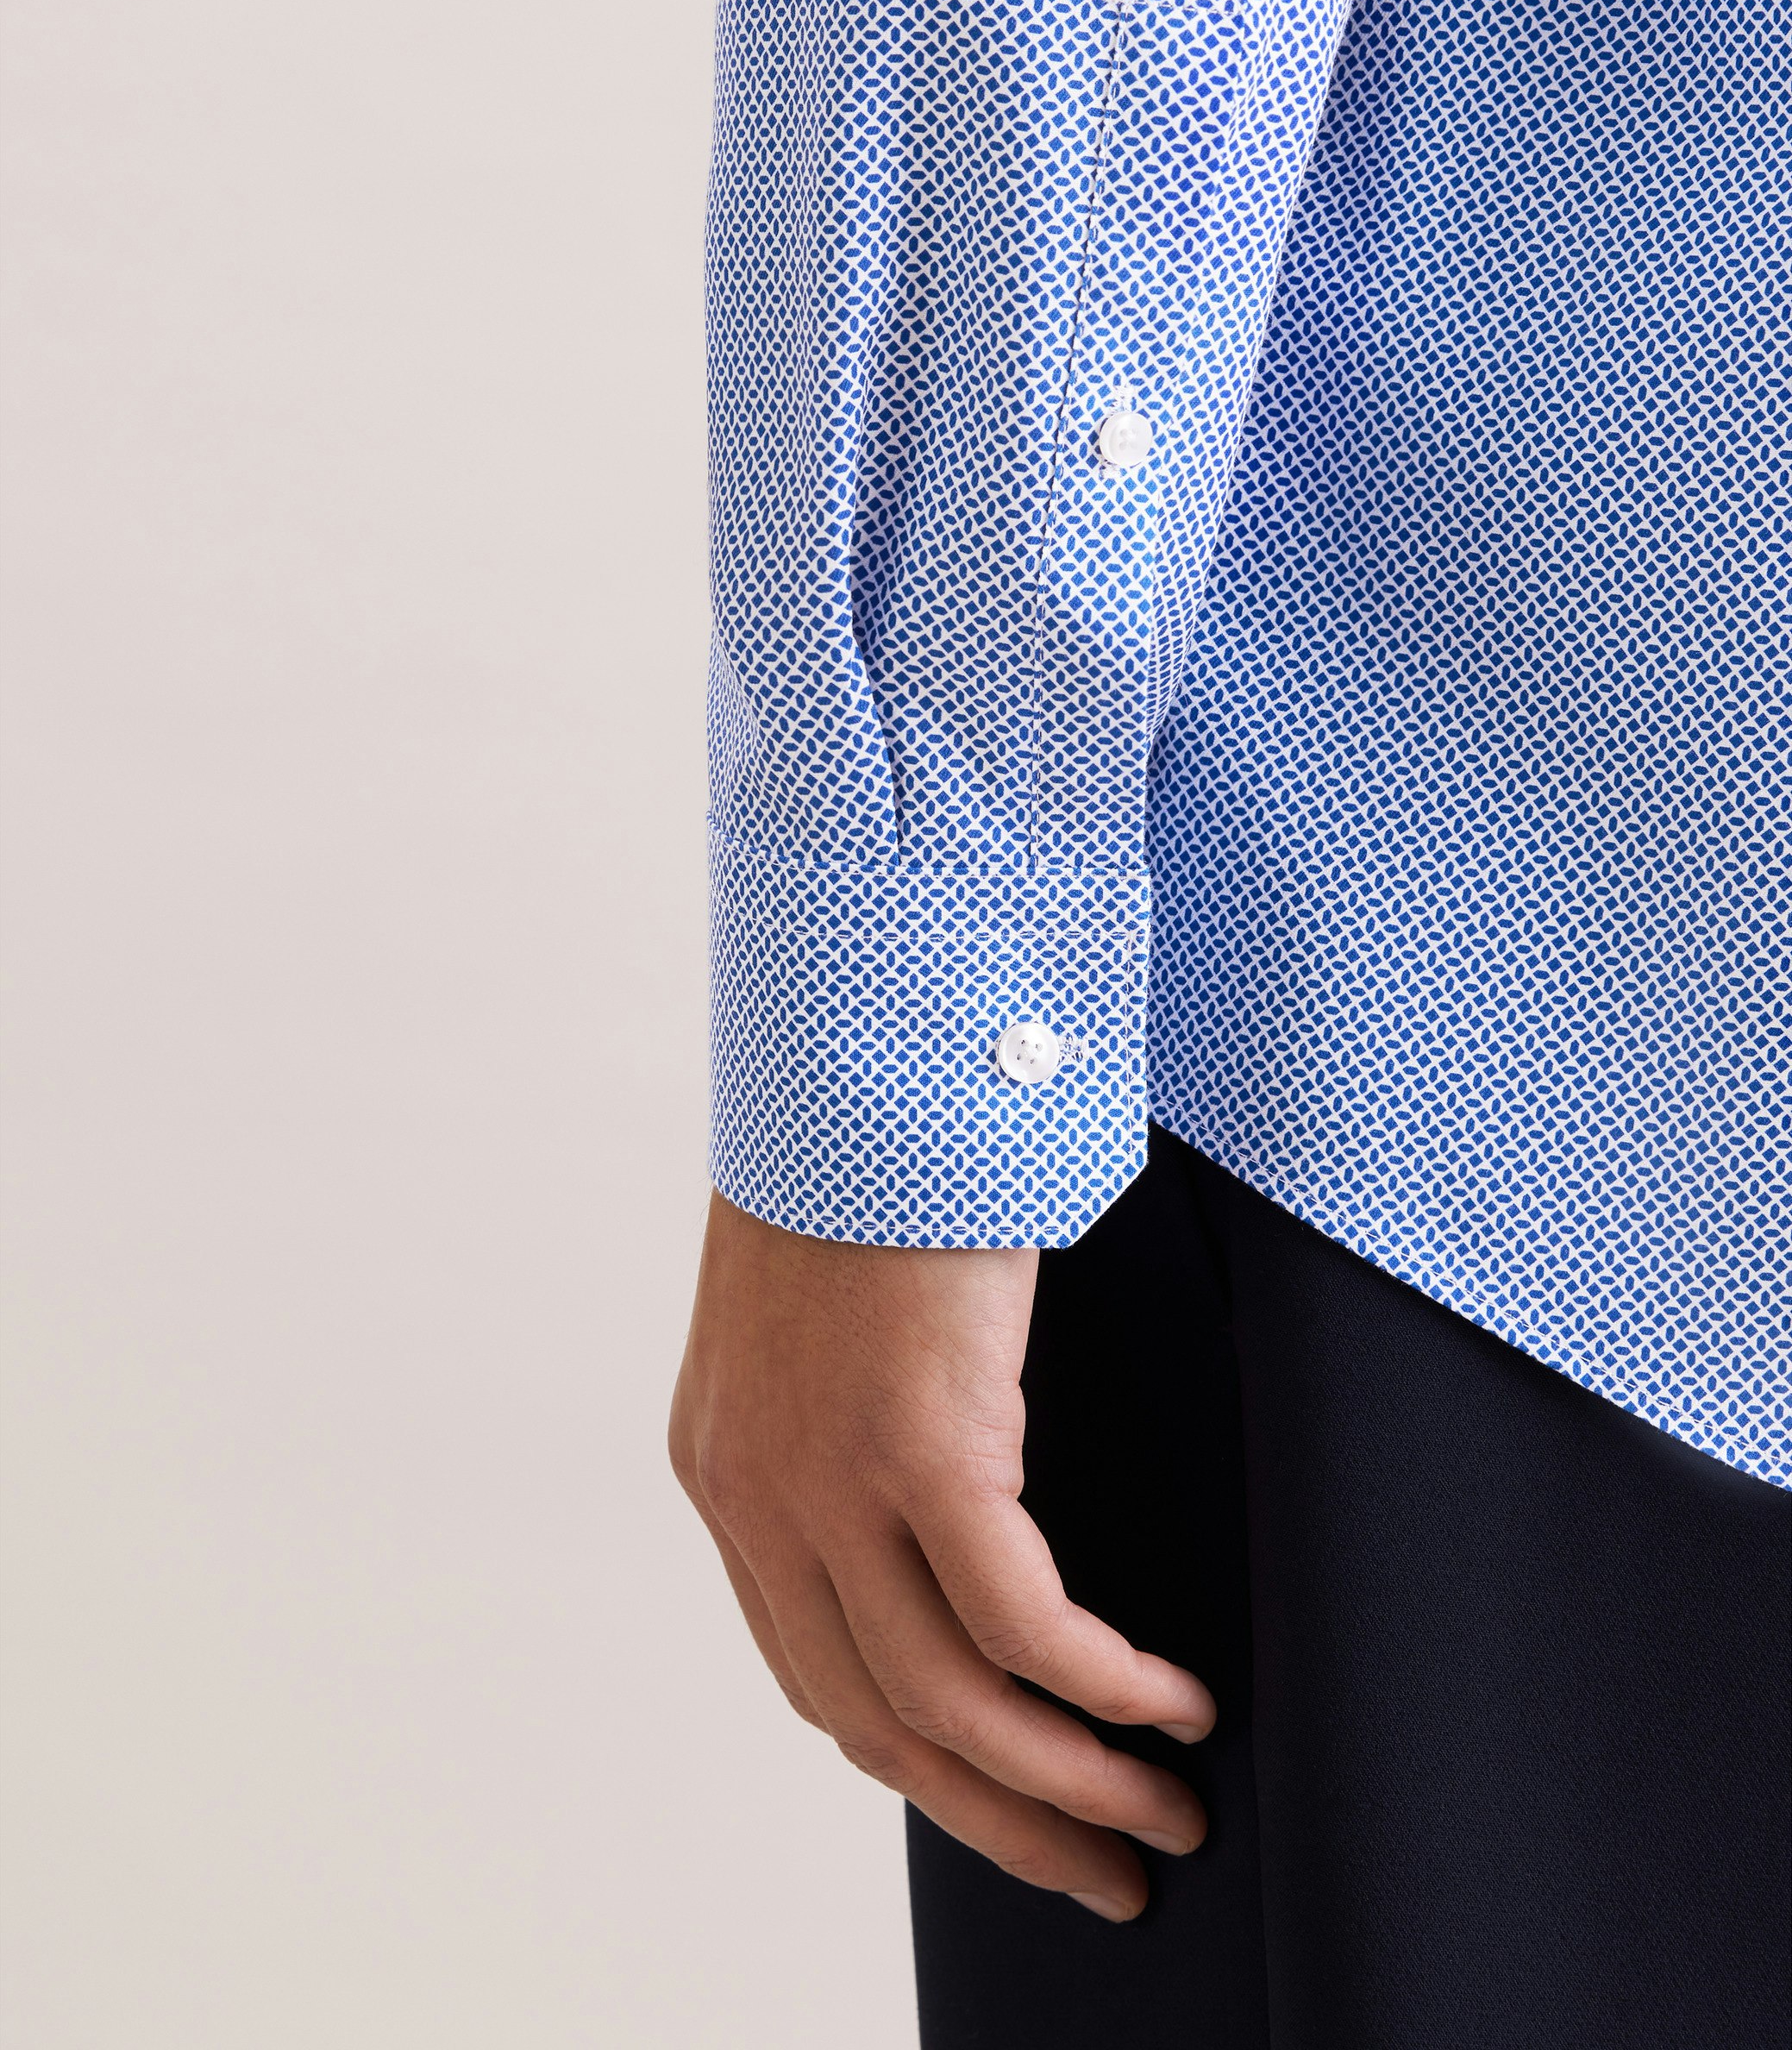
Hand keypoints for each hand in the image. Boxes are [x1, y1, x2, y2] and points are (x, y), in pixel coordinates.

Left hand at [669, 1191, 1213, 1921]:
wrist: (865, 1043)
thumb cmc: (875, 1158)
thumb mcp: (832, 1316)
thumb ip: (862, 1422)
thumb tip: (961, 1511)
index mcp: (729, 1473)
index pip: (820, 1673)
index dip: (928, 1763)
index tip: (1016, 1806)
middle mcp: (759, 1498)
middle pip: (881, 1723)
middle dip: (1004, 1818)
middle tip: (1108, 1873)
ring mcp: (830, 1479)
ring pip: (957, 1701)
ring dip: (1073, 1778)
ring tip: (1167, 1812)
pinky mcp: (920, 1447)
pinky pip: (1024, 1622)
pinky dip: (1105, 1684)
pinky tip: (1171, 1702)